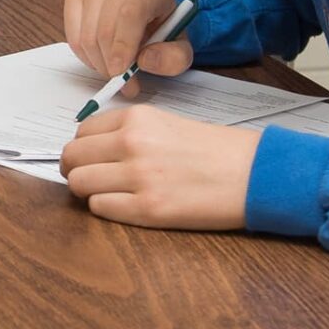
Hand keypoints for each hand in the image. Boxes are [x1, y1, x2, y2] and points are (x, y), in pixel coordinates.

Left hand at [59, 103, 258, 229]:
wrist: (255, 174)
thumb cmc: (216, 151)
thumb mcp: (168, 124)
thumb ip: (130, 131)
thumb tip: (93, 148)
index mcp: (137, 119)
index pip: (82, 132)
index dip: (84, 148)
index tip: (92, 158)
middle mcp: (132, 143)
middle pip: (73, 158)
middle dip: (77, 170)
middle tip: (91, 178)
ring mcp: (138, 177)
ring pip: (79, 184)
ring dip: (89, 191)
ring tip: (110, 193)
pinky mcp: (148, 209)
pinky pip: (100, 208)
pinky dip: (106, 208)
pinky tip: (127, 205)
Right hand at [62, 0, 193, 82]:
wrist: (150, 12)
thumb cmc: (163, 30)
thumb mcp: (180, 49)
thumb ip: (173, 58)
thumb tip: (144, 60)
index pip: (130, 13)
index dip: (122, 46)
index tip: (121, 73)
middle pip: (105, 28)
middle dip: (111, 64)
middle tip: (124, 85)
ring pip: (87, 34)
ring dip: (99, 62)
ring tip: (115, 71)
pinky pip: (73, 33)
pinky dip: (85, 54)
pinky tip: (101, 58)